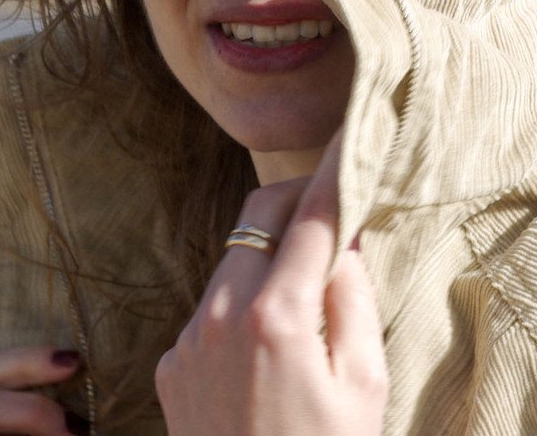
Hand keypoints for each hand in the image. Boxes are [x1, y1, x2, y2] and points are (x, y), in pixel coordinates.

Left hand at [155, 133, 386, 434]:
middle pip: (256, 219)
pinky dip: (241, 307)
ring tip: (305, 294)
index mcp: (278, 319)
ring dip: (267, 259)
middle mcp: (222, 315)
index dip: (332, 177)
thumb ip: (352, 301)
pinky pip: (210, 310)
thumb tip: (343, 240)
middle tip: (328, 206)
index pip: (309, 218)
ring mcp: (189, 339)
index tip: (347, 146)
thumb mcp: (365, 388)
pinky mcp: (171, 364)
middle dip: (292, 202)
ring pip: (231, 263)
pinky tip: (267, 351)